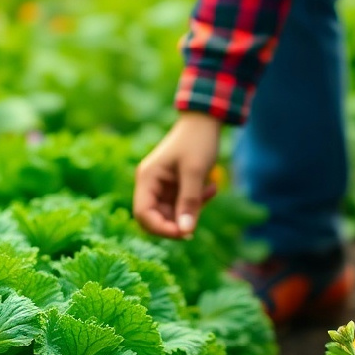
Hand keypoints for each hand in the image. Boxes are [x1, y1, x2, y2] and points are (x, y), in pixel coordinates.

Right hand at [133, 112, 222, 238]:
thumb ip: (189, 202)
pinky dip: (196, 202)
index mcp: (147, 178)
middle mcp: (149, 184)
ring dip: (191, 210)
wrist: (205, 121)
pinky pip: (181, 204)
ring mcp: (161, 186)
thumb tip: (185, 232)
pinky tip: (212, 188)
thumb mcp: (195, 172)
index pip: (143, 214)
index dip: (161, 228)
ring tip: (210, 192)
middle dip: (177, 222)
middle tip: (198, 220)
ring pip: (171, 213)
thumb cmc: (197, 141)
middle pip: (155, 217)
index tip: (184, 233)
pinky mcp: (173, 186)